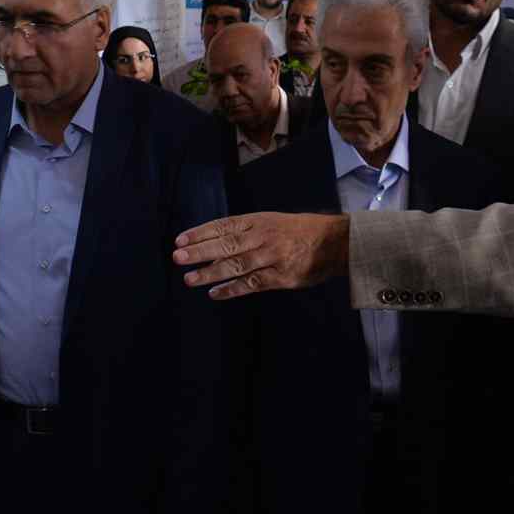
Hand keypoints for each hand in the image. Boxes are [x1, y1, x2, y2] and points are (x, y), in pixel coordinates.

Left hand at [173, 213, 350, 299]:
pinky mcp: (281, 277)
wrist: (336, 242)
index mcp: (258, 221)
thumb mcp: (273, 220)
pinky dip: (232, 289)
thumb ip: (248, 229)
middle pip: (226, 244)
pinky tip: (215, 293)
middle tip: (178, 257)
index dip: (200, 232)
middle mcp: (262, 237)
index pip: (223, 225)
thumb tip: (215, 239)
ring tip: (189, 279)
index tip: (180, 239)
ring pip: (236, 265)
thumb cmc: (301, 231)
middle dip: (200, 251)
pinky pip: (252, 284)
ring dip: (210, 273)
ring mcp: (271, 257)